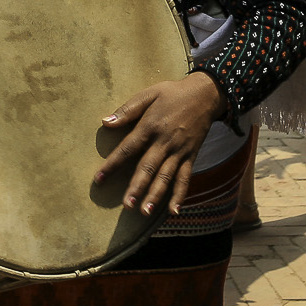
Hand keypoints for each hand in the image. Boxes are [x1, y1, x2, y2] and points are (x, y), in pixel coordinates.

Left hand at [94, 72, 225, 216]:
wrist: (206, 94)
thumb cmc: (173, 93)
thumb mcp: (149, 94)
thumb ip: (128, 110)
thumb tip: (105, 122)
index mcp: (150, 126)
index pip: (128, 148)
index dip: (112, 164)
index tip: (99, 179)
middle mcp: (165, 142)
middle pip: (148, 167)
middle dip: (137, 187)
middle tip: (126, 205)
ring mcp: (179, 151)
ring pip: (166, 176)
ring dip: (155, 195)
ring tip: (145, 211)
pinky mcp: (191, 156)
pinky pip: (185, 178)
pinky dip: (180, 195)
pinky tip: (173, 211)